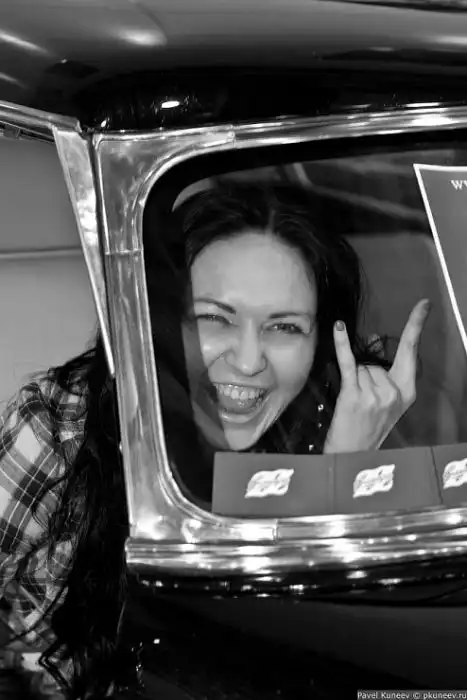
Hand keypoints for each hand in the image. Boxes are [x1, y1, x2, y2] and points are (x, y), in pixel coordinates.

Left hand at [323, 298, 430, 453]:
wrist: (352, 454)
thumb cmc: (368, 426)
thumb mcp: (387, 401)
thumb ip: (384, 372)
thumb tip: (374, 337)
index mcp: (407, 393)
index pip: (412, 351)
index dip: (416, 325)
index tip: (423, 305)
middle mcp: (394, 393)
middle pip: (376, 361)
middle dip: (365, 374)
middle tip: (363, 401)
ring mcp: (375, 395)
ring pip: (361, 367)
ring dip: (354, 380)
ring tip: (355, 404)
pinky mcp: (354, 395)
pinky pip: (348, 363)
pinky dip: (342, 344)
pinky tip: (340, 327)